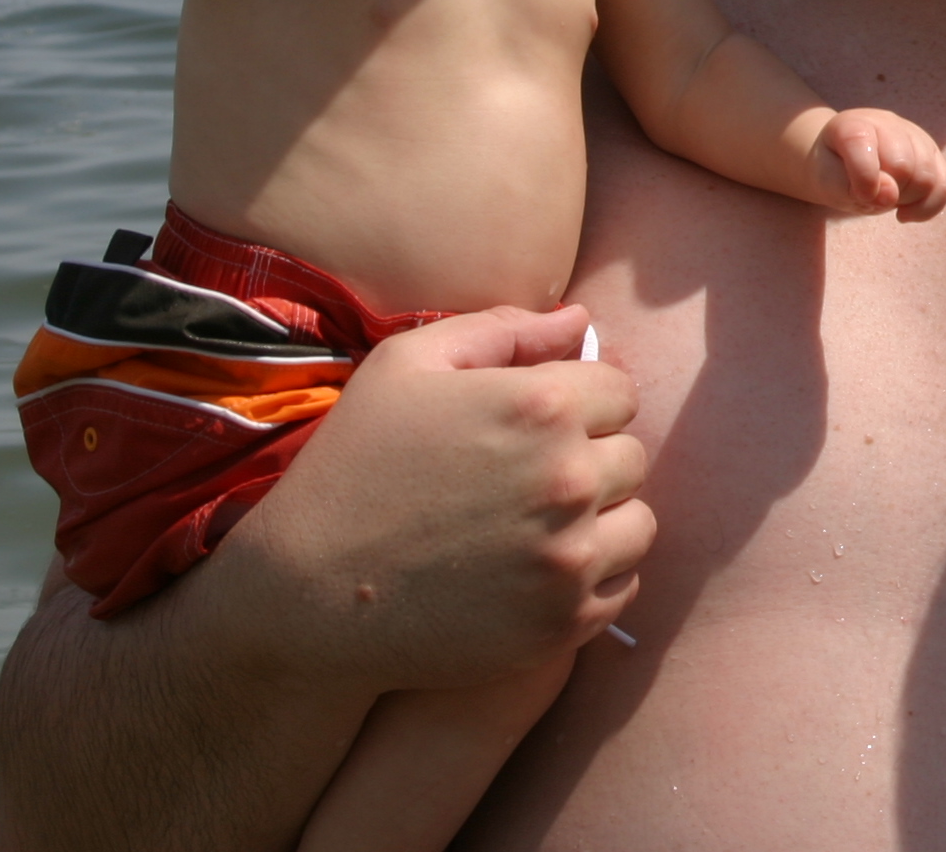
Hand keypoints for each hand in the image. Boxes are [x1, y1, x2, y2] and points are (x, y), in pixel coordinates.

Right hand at [207, 303, 652, 695]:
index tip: (532, 430)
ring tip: (539, 527)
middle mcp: (569, 480)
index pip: (620, 391)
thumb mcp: (406, 366)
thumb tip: (581, 321)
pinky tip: (537, 573)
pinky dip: (592, 579)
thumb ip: (503, 329)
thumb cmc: (352, 467)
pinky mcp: (564, 623)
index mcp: (542, 406)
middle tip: (525, 482)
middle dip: (590, 460)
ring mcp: (570, 558)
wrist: (308, 597)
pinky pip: (622, 588)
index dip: (578, 405)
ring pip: (638, 523)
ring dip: (602, 522)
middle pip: (632, 456)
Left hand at [814, 108, 945, 221]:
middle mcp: (887, 123)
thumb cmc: (833, 171)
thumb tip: (889, 194)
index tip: (860, 196)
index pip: (861, 142)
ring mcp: (915, 135)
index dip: (863, 177)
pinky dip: (927, 207)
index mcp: (852, 124)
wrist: (842, 161)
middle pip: (903, 165)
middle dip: (887, 192)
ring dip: (906, 199)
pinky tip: (905, 213)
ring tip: (887, 198)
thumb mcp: (826, 181)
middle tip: (871, 196)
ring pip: (928, 177)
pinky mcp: (933, 153)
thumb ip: (847, 187)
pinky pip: (945, 184)